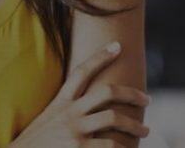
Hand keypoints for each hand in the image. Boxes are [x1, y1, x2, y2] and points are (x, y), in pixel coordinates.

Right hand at [10, 41, 151, 147]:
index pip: (81, 72)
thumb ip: (67, 111)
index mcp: (61, 102)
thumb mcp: (49, 119)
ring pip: (114, 118)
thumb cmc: (37, 142)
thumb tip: (91, 108)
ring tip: (145, 131)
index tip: (117, 46)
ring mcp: (74, 130)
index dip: (100, 56)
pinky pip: (111, 146)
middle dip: (131, 93)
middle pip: (107, 92)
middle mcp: (68, 112)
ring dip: (135, 126)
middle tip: (146, 99)